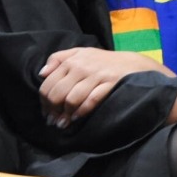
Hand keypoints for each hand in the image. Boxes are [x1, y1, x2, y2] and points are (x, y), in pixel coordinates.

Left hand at [39, 47, 174, 127]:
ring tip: (65, 122)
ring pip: (71, 99)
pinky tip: (77, 117)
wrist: (135, 65)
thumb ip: (59, 59)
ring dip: (66, 114)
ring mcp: (97, 75)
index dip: (44, 101)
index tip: (47, 111)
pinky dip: (81, 112)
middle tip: (55, 119)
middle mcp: (83, 66)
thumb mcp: (82, 53)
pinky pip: (90, 101)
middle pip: (57, 93)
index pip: (48, 84)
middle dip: (53, 110)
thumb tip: (42, 74)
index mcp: (73, 59)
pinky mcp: (110, 83)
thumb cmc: (104, 62)